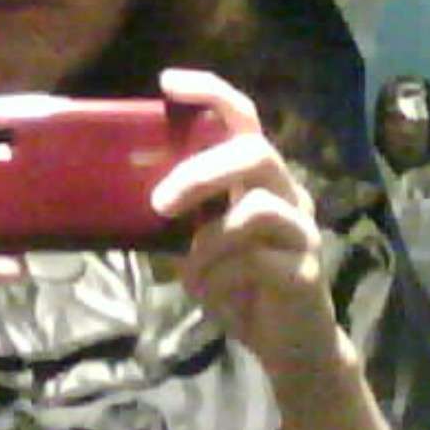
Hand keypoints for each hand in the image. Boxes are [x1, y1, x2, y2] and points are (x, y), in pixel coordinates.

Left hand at [149, 68, 343, 393]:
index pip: (243, 117)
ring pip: (252, 211)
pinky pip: (254, 262)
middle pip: (254, 152)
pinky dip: (220, 279)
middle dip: (201, 172)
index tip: (167, 82)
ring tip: (191, 272)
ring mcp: (302, 230)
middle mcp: (287, 192)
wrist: (292, 347)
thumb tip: (123, 194)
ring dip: (207, 244)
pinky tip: (211, 296)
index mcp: (259, 177)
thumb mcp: (200, 245)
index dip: (210, 92)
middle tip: (160, 203)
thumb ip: (179, 217)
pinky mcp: (306, 270)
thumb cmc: (241, 286)